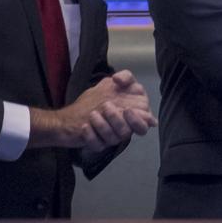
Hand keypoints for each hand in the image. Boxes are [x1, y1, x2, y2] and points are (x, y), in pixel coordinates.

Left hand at [35, 70, 155, 152]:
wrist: (78, 110)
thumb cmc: (100, 97)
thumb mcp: (113, 83)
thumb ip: (125, 77)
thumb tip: (120, 80)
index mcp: (134, 116)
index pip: (143, 125)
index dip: (137, 120)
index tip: (127, 110)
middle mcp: (124, 129)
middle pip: (127, 132)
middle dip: (117, 120)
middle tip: (106, 106)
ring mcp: (111, 138)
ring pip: (113, 139)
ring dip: (102, 126)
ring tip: (92, 114)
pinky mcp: (98, 144)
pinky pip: (97, 145)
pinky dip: (90, 136)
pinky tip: (85, 126)